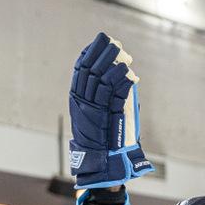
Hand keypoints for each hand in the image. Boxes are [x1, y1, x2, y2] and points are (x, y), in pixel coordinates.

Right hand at [68, 32, 152, 188]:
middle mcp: (82, 103)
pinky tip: (128, 72)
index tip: (97, 43)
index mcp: (77, 101)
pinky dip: (121, 82)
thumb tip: (117, 80)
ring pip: (101, 80)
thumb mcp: (95, 117)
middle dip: (100, 54)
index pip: (80, 72)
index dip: (88, 55)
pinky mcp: (107, 117)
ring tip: (121, 51)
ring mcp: (93, 110)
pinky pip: (114, 95)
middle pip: (90, 71)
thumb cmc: (102, 141)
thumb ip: (102, 100)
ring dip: (112, 63)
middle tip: (111, 41)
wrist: (101, 163)